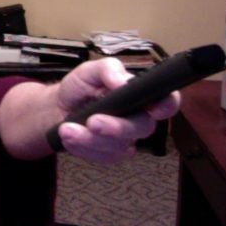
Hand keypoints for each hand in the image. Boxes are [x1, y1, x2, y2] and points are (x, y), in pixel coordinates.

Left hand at [55, 58, 179, 162]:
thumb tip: (122, 81)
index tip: (154, 109)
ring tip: (68, 128)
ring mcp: (126, 138)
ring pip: (119, 146)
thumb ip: (108, 69)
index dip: (167, 105)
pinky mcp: (112, 154)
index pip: (166, 100)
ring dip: (90, 139)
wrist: (58, 107)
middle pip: (142, 128)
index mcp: (139, 94)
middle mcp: (137, 117)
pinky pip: (103, 157)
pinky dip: (83, 147)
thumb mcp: (90, 70)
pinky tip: (70, 136)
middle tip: (92, 121)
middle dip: (116, 127)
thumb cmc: (80, 87)